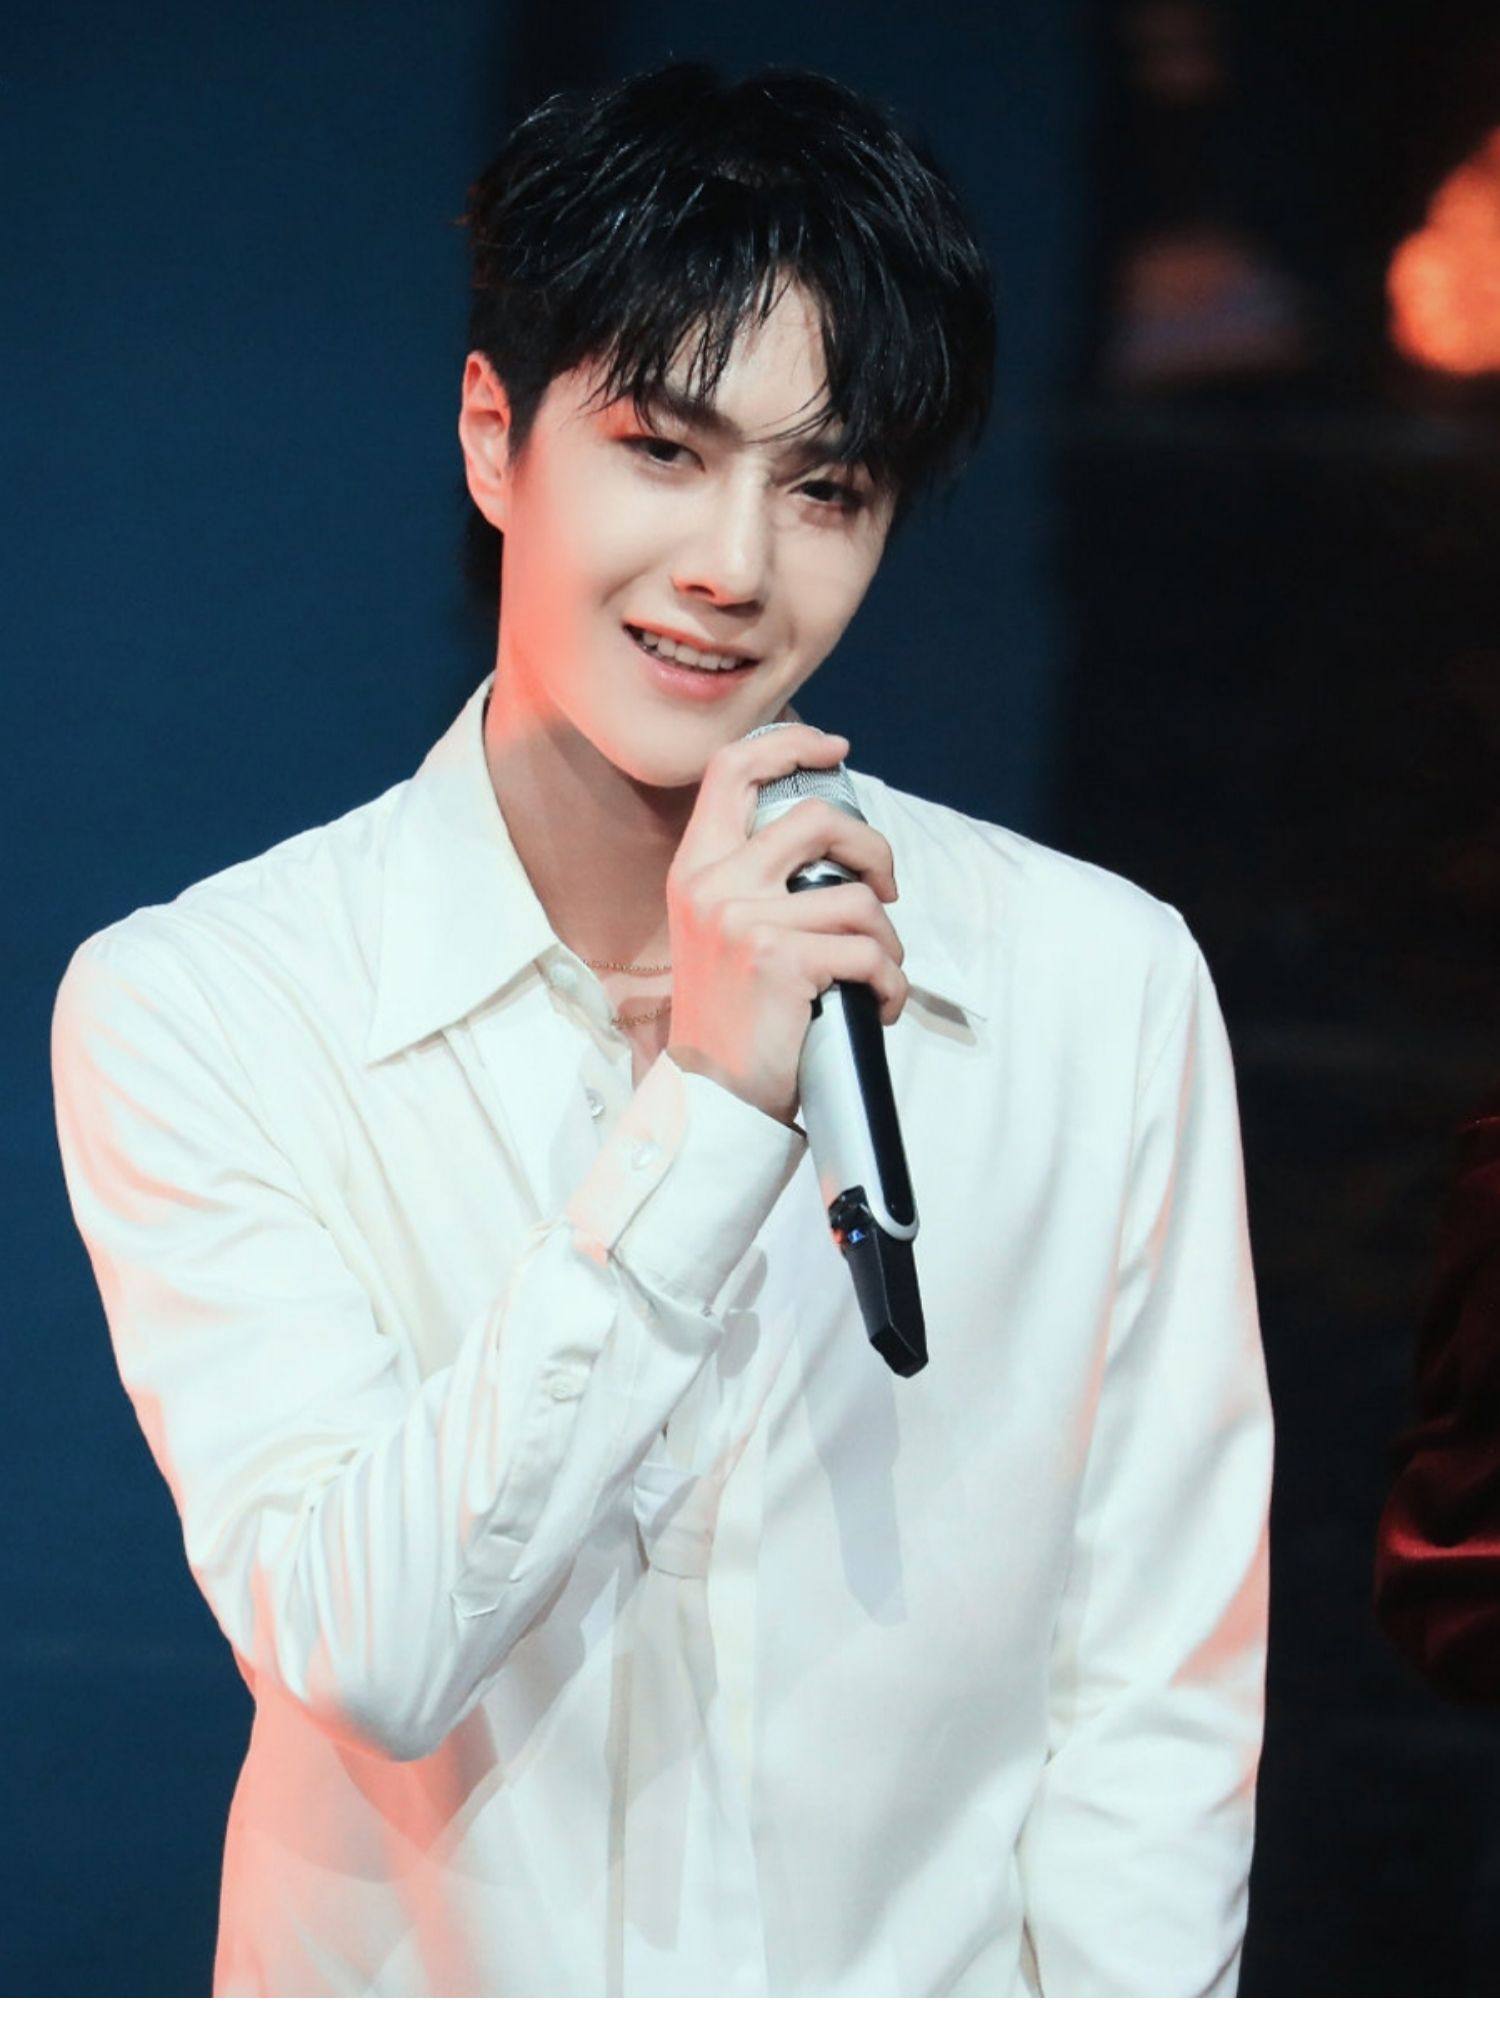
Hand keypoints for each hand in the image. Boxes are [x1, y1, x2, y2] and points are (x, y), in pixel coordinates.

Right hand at [664, 723, 906, 1127]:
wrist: (712, 1093)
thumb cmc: (731, 1015)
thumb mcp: (718, 931)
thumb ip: (753, 880)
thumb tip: (830, 843)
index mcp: (695, 868)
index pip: (732, 769)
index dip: (790, 744)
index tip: (833, 749)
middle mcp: (713, 884)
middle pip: (817, 817)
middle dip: (873, 847)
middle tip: (887, 886)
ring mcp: (745, 920)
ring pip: (857, 897)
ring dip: (887, 941)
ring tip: (877, 973)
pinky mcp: (783, 960)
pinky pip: (868, 951)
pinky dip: (890, 984)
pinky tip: (878, 1007)